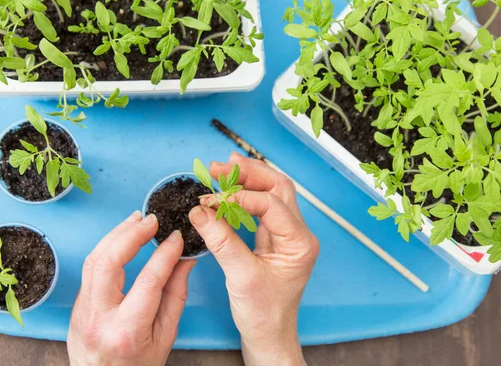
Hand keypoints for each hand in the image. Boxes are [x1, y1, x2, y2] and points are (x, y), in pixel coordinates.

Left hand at [67, 211, 195, 365]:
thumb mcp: (165, 337)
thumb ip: (176, 295)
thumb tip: (184, 261)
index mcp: (127, 330)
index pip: (149, 280)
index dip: (165, 254)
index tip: (176, 238)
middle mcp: (99, 318)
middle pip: (109, 262)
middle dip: (131, 234)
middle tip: (151, 220)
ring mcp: (82, 311)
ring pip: (93, 260)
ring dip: (115, 235)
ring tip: (135, 221)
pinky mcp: (76, 305)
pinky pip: (89, 269)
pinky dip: (106, 249)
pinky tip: (121, 239)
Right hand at [189, 153, 318, 365]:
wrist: (268, 334)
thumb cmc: (263, 313)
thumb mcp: (241, 276)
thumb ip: (220, 240)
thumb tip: (200, 211)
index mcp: (300, 243)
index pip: (270, 204)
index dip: (239, 196)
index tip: (211, 198)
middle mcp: (298, 234)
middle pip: (278, 188)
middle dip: (249, 173)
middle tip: (219, 166)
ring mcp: (287, 235)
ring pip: (272, 194)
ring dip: (247, 179)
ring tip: (222, 170)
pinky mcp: (274, 238)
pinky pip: (261, 208)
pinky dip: (244, 196)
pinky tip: (228, 191)